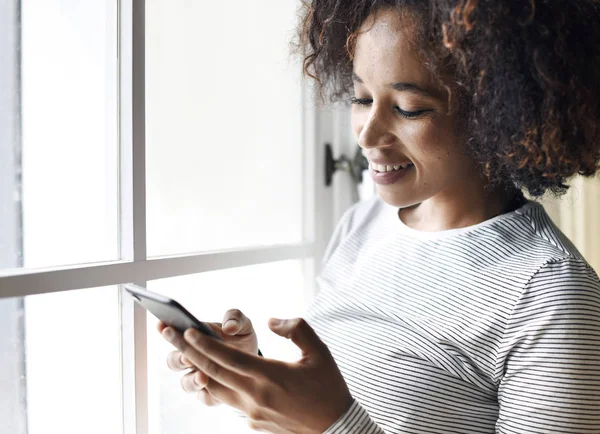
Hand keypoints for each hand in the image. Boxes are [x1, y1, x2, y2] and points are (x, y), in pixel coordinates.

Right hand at [157, 309, 257, 406]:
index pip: (173, 333)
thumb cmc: (241, 337)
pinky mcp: (213, 394)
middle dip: (178, 359)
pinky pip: (204, 398)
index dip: (165, 329)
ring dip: (191, 380)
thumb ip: (235, 319)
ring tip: (203, 376)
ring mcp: (200, 377)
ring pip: (186, 383)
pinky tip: (213, 392)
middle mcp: (191, 359)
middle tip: (187, 356)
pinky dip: (207, 395)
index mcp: (193, 338)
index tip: (163, 325)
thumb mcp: (243, 324)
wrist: (256, 360)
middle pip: (173, 361)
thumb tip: (228, 327)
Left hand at [160, 317, 352, 433]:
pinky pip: (229, 401)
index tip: (184, 329)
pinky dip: (217, 385)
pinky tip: (212, 374)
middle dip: (186, 350)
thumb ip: (296, 328)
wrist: (336, 429)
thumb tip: (272, 321)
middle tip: (166, 332)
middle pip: (211, 371)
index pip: (226, 358)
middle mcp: (255, 396)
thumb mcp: (319, 352)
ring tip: (183, 352)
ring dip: (197, 369)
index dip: (203, 343)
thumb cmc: (328, 389)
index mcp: (269, 376)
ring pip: (215, 389)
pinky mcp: (253, 423)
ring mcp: (251, 412)